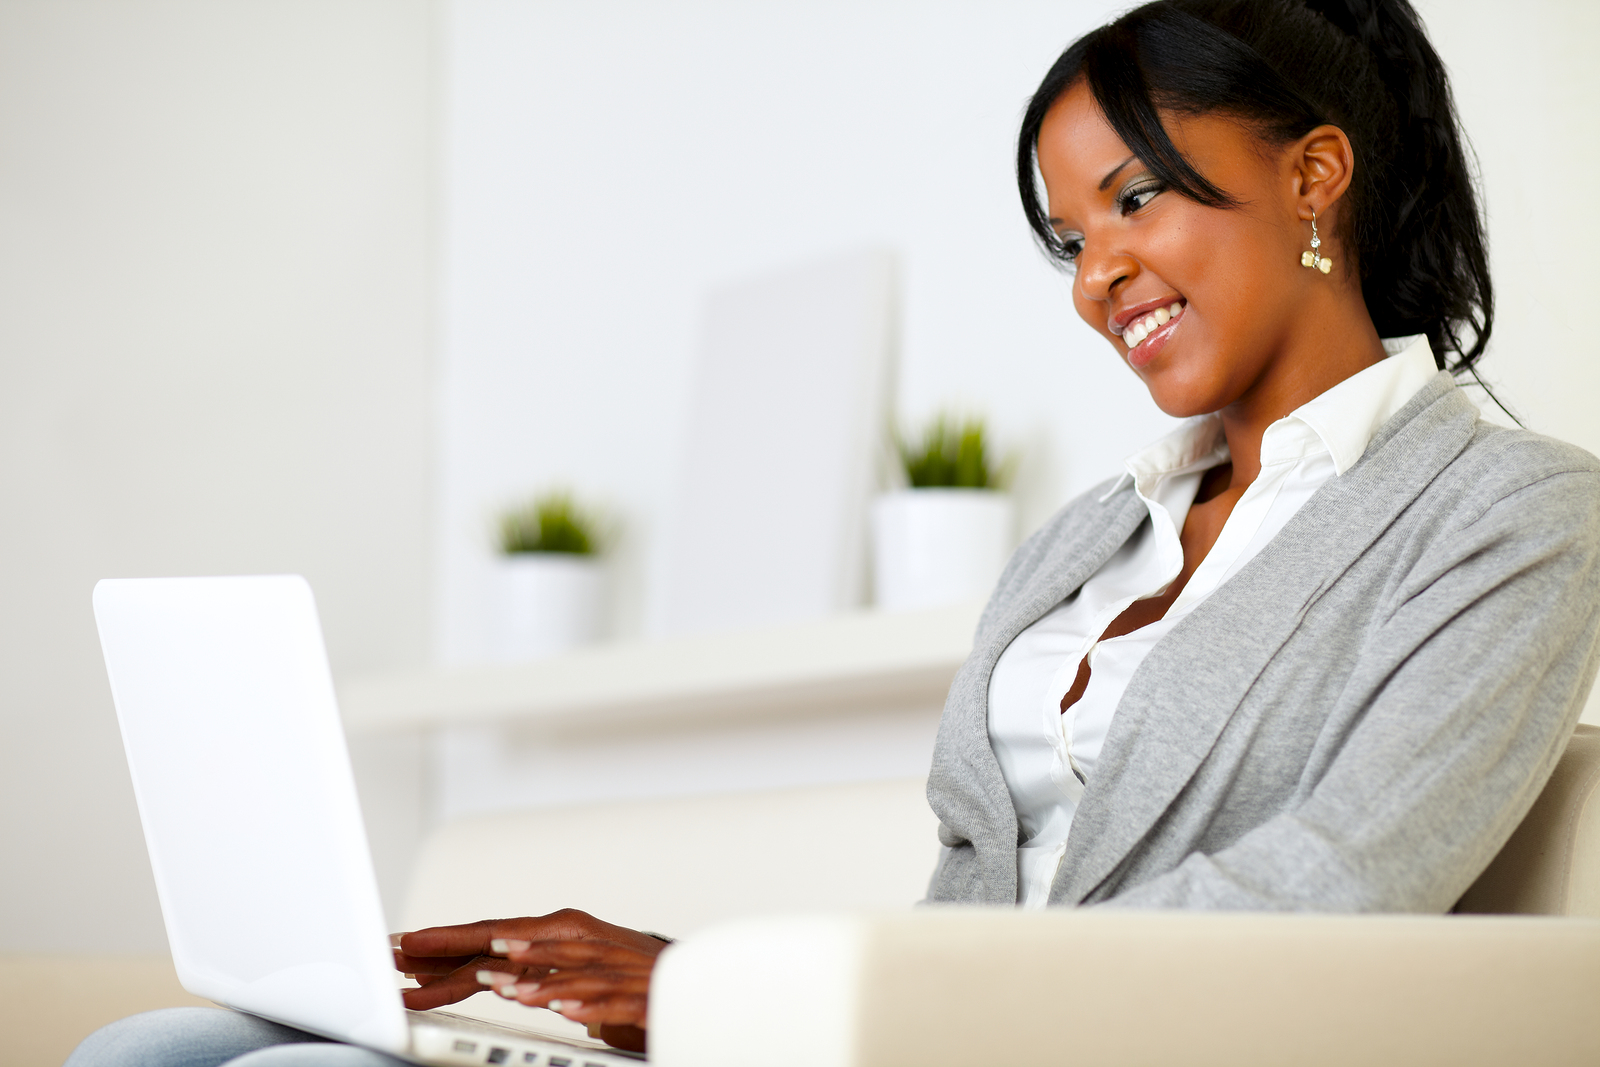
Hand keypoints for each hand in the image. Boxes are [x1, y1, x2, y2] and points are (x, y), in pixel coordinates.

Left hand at [393, 909, 666, 1051]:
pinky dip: (585, 1004)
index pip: (495, 933)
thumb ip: (527, 970)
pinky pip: (608, 999)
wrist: (685, 977)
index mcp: (560, 933)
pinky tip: (564, 1011)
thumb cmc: (622, 973)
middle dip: (465, 947)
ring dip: (529, 974)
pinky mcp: (638, 994)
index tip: (404, 944)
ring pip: (564, 968)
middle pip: (517, 942)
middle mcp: (581, 941)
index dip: (449, 939)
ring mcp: (610, 965)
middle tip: (419, 954)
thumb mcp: (566, 969)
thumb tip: (483, 973)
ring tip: (496, 983)